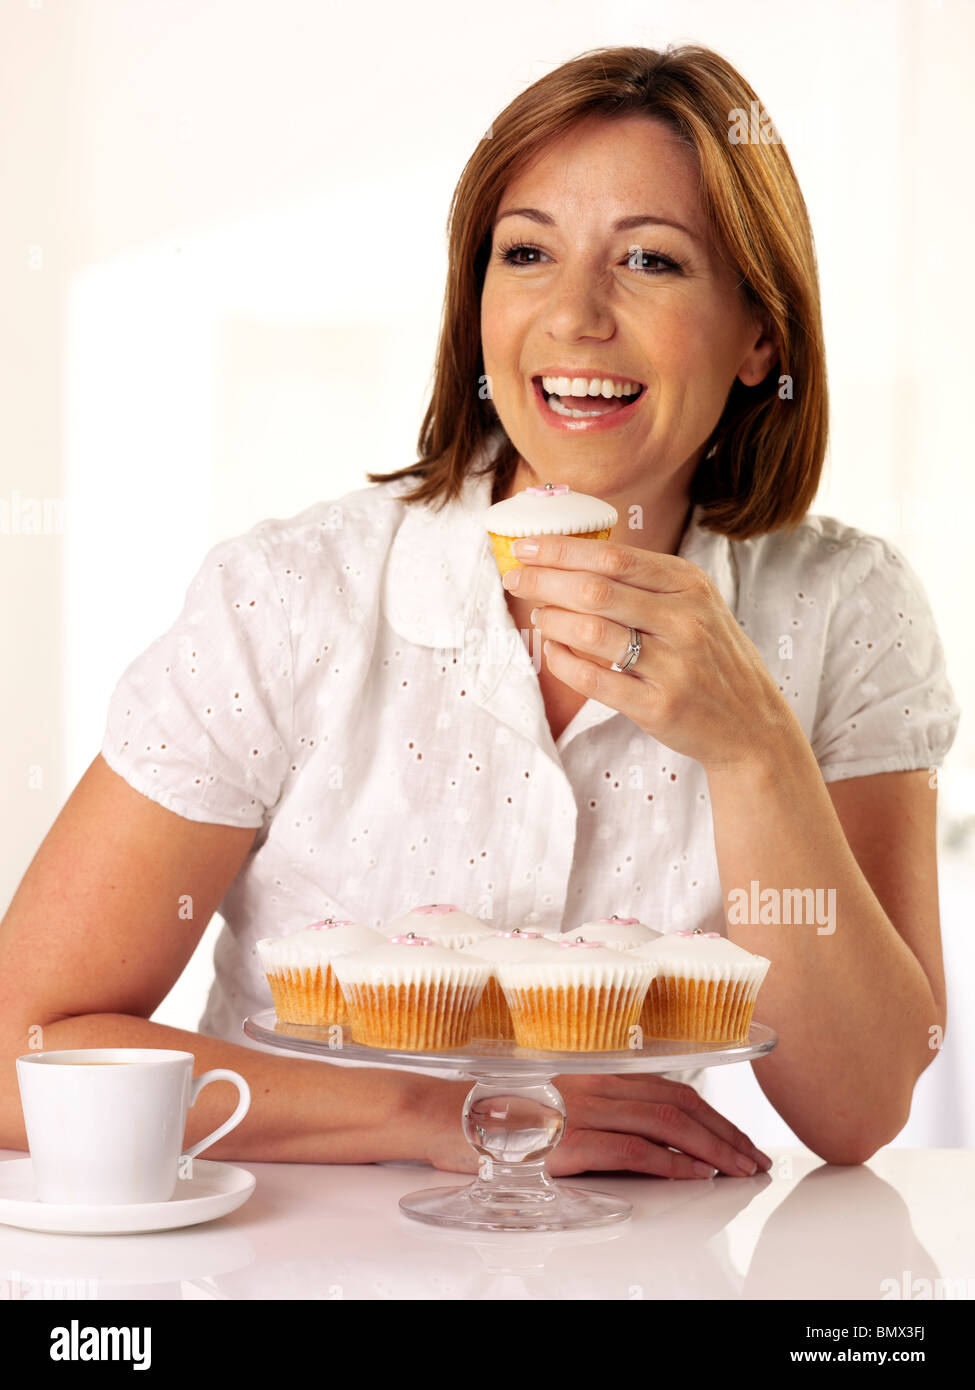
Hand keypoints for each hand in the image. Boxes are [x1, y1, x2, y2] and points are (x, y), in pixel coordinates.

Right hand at [423, 1074, 770, 1178]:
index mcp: (593, 1074)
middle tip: (753, 1158)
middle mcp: (594, 1085)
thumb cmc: (490, 1113)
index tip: (738, 1136)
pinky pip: (632, 1149)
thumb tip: (635, 1134)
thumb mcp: (550, 1104)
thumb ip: (592, 1112)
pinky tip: (692, 1175)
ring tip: (738, 1169)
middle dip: (724, 1132)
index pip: (669, 1088)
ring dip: (710, 1148)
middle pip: (679, 1103)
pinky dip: (670, 1162)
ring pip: (666, 1122)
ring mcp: (582, 1110)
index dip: (711, 1113)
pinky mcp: (567, 1140)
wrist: (442, 1115)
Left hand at [502, 534, 795, 774]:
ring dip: (552, 620)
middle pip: (595, 590)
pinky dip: (563, 662)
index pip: (613, 556)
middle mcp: (685, 620)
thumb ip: (644, 583)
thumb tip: (572, 559)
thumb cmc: (710, 657)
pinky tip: (552, 650)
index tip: (525, 546)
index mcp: (690, 585)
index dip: (562, 549)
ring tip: (537, 616)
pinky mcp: (658, 706)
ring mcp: (673, 665)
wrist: (751, 723)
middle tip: (513, 578)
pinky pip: (595, 680)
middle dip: (544, 581)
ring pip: (591, 632)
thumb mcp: (695, 605)